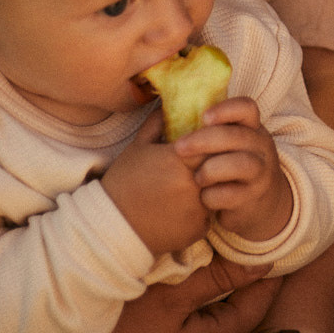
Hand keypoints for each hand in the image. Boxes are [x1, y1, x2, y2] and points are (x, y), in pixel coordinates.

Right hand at [102, 110, 208, 254]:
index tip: (206, 141)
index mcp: (179, 158)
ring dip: (211, 186)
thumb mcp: (137, 147)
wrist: (113, 226)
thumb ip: (157, 123)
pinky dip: (201, 210)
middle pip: (220, 164)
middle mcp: (193, 182)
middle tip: (202, 164)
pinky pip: (210, 213)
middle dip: (215, 162)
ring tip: (191, 187)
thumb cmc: (123, 183)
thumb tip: (168, 104)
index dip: (211, 140)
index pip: (213, 140)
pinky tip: (184, 210)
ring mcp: (198, 206)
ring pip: (218, 189)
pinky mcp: (199, 228)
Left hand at [175, 97, 292, 243]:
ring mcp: (260, 172)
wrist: (260, 205)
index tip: (203, 117)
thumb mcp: (228, 145)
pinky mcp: (252, 198)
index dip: (225, 110)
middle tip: (179, 148)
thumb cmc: (231, 167)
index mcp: (252, 128)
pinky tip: (203, 197)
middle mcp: (261, 147)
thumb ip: (207, 131)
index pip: (246, 108)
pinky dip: (211, 196)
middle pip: (237, 136)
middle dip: (204, 140)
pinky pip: (231, 195)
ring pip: (240, 164)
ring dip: (211, 169)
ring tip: (197, 178)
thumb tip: (162, 116)